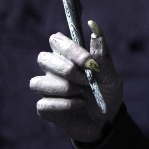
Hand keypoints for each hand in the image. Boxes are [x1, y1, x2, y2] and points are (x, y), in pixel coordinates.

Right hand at [30, 20, 123, 142]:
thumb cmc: (107, 95)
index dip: (70, 49)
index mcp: (68, 57)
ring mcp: (48, 90)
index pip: (56, 40)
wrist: (108, 123)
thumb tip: (94, 26)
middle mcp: (54, 70)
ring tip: (82, 93)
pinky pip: (43, 104)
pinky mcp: (46, 109)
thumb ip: (102, 54)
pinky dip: (64, 105)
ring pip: (37, 83)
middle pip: (43, 58)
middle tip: (86, 80)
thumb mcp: (110, 76)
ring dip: (63, 88)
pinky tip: (80, 105)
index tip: (88, 62)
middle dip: (66, 69)